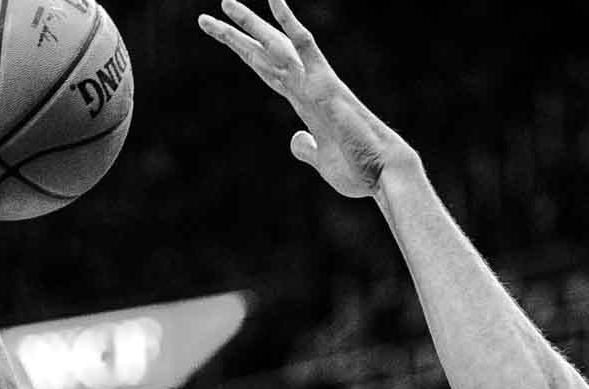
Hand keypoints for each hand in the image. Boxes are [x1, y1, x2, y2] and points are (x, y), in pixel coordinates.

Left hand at [199, 0, 414, 197]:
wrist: (383, 172)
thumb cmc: (359, 169)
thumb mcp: (322, 162)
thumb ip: (306, 148)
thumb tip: (296, 140)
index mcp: (304, 103)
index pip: (266, 71)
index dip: (244, 53)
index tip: (223, 36)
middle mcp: (306, 87)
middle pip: (263, 55)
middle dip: (235, 36)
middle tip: (205, 19)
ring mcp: (315, 82)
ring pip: (275, 46)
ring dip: (250, 24)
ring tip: (226, 1)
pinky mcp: (325, 82)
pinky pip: (305, 45)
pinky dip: (290, 22)